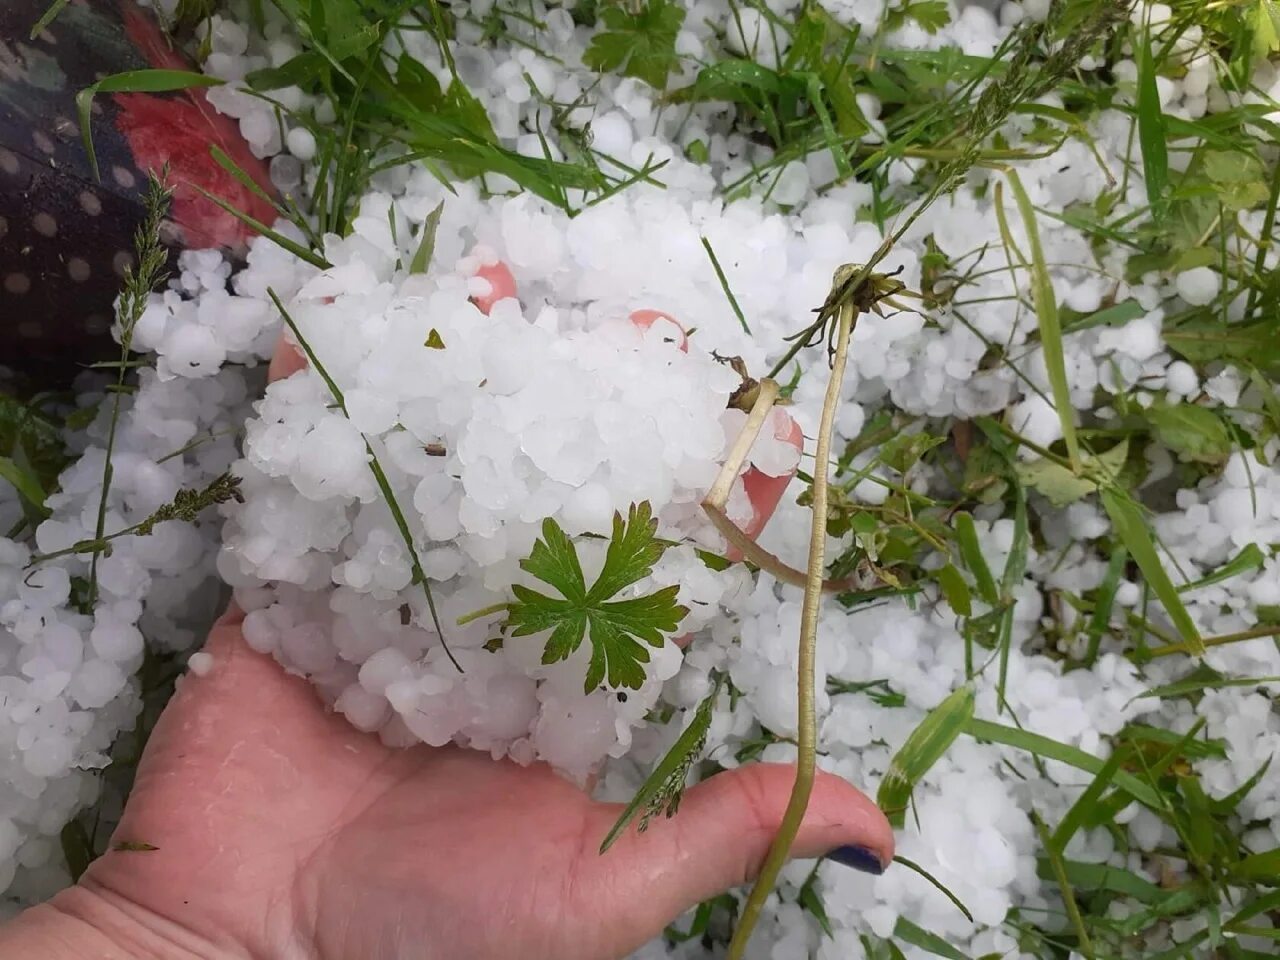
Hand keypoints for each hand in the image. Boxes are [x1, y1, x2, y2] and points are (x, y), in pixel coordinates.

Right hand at [1, 340, 892, 959]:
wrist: (245, 957)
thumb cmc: (432, 939)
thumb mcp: (600, 888)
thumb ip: (721, 830)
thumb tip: (879, 829)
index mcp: (563, 683)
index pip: (641, 559)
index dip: (682, 482)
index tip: (721, 404)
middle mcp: (483, 628)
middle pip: (540, 489)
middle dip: (576, 399)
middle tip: (619, 314)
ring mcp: (379, 600)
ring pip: (432, 466)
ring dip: (458, 375)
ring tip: (495, 277)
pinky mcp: (284, 594)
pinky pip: (303, 482)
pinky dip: (315, 400)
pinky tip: (345, 317)